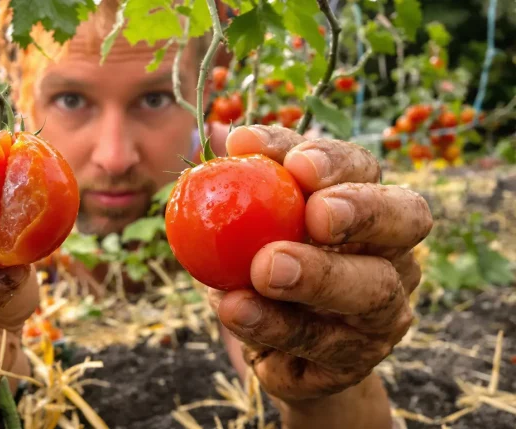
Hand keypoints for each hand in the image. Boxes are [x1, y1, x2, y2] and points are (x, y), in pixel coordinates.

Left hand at [209, 125, 432, 401]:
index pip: (362, 167)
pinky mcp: (359, 358)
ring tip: (264, 270)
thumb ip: (241, 183)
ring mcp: (385, 309)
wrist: (268, 343)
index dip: (332, 159)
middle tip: (316, 214)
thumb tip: (224, 135)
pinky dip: (276, 325)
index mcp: (365, 201)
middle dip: (362, 210)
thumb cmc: (255, 263)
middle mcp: (391, 250)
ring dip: (318, 277)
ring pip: (373, 290)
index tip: (291, 161)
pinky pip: (325, 344)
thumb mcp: (244, 223)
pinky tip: (236, 310)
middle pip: (406, 218)